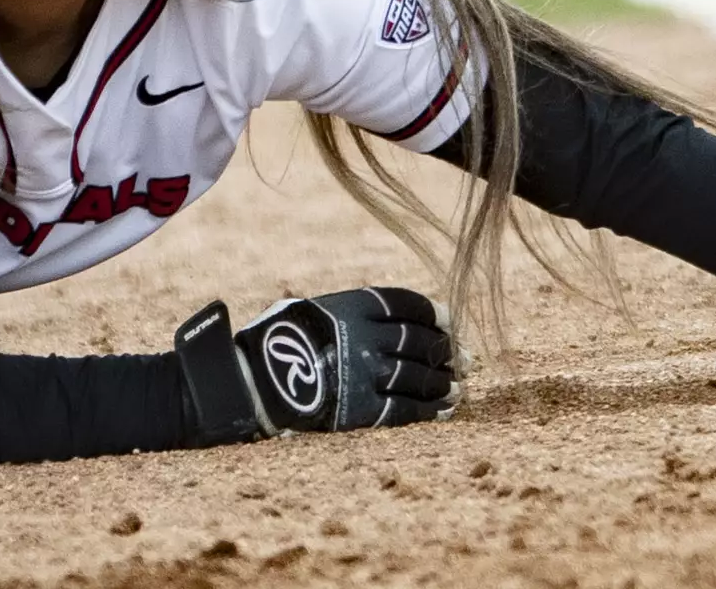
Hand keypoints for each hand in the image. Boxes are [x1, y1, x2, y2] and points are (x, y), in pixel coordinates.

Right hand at [174, 286, 460, 444]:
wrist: (250, 383)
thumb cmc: (274, 342)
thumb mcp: (309, 309)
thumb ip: (347, 312)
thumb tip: (381, 317)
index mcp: (354, 306)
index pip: (409, 305)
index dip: (435, 313)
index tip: (451, 322)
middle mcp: (367, 338)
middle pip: (421, 341)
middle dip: (447, 350)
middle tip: (465, 359)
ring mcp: (367, 375)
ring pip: (420, 376)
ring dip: (443, 382)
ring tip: (456, 386)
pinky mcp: (364, 411)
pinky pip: (408, 410)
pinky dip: (431, 410)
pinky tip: (445, 409)